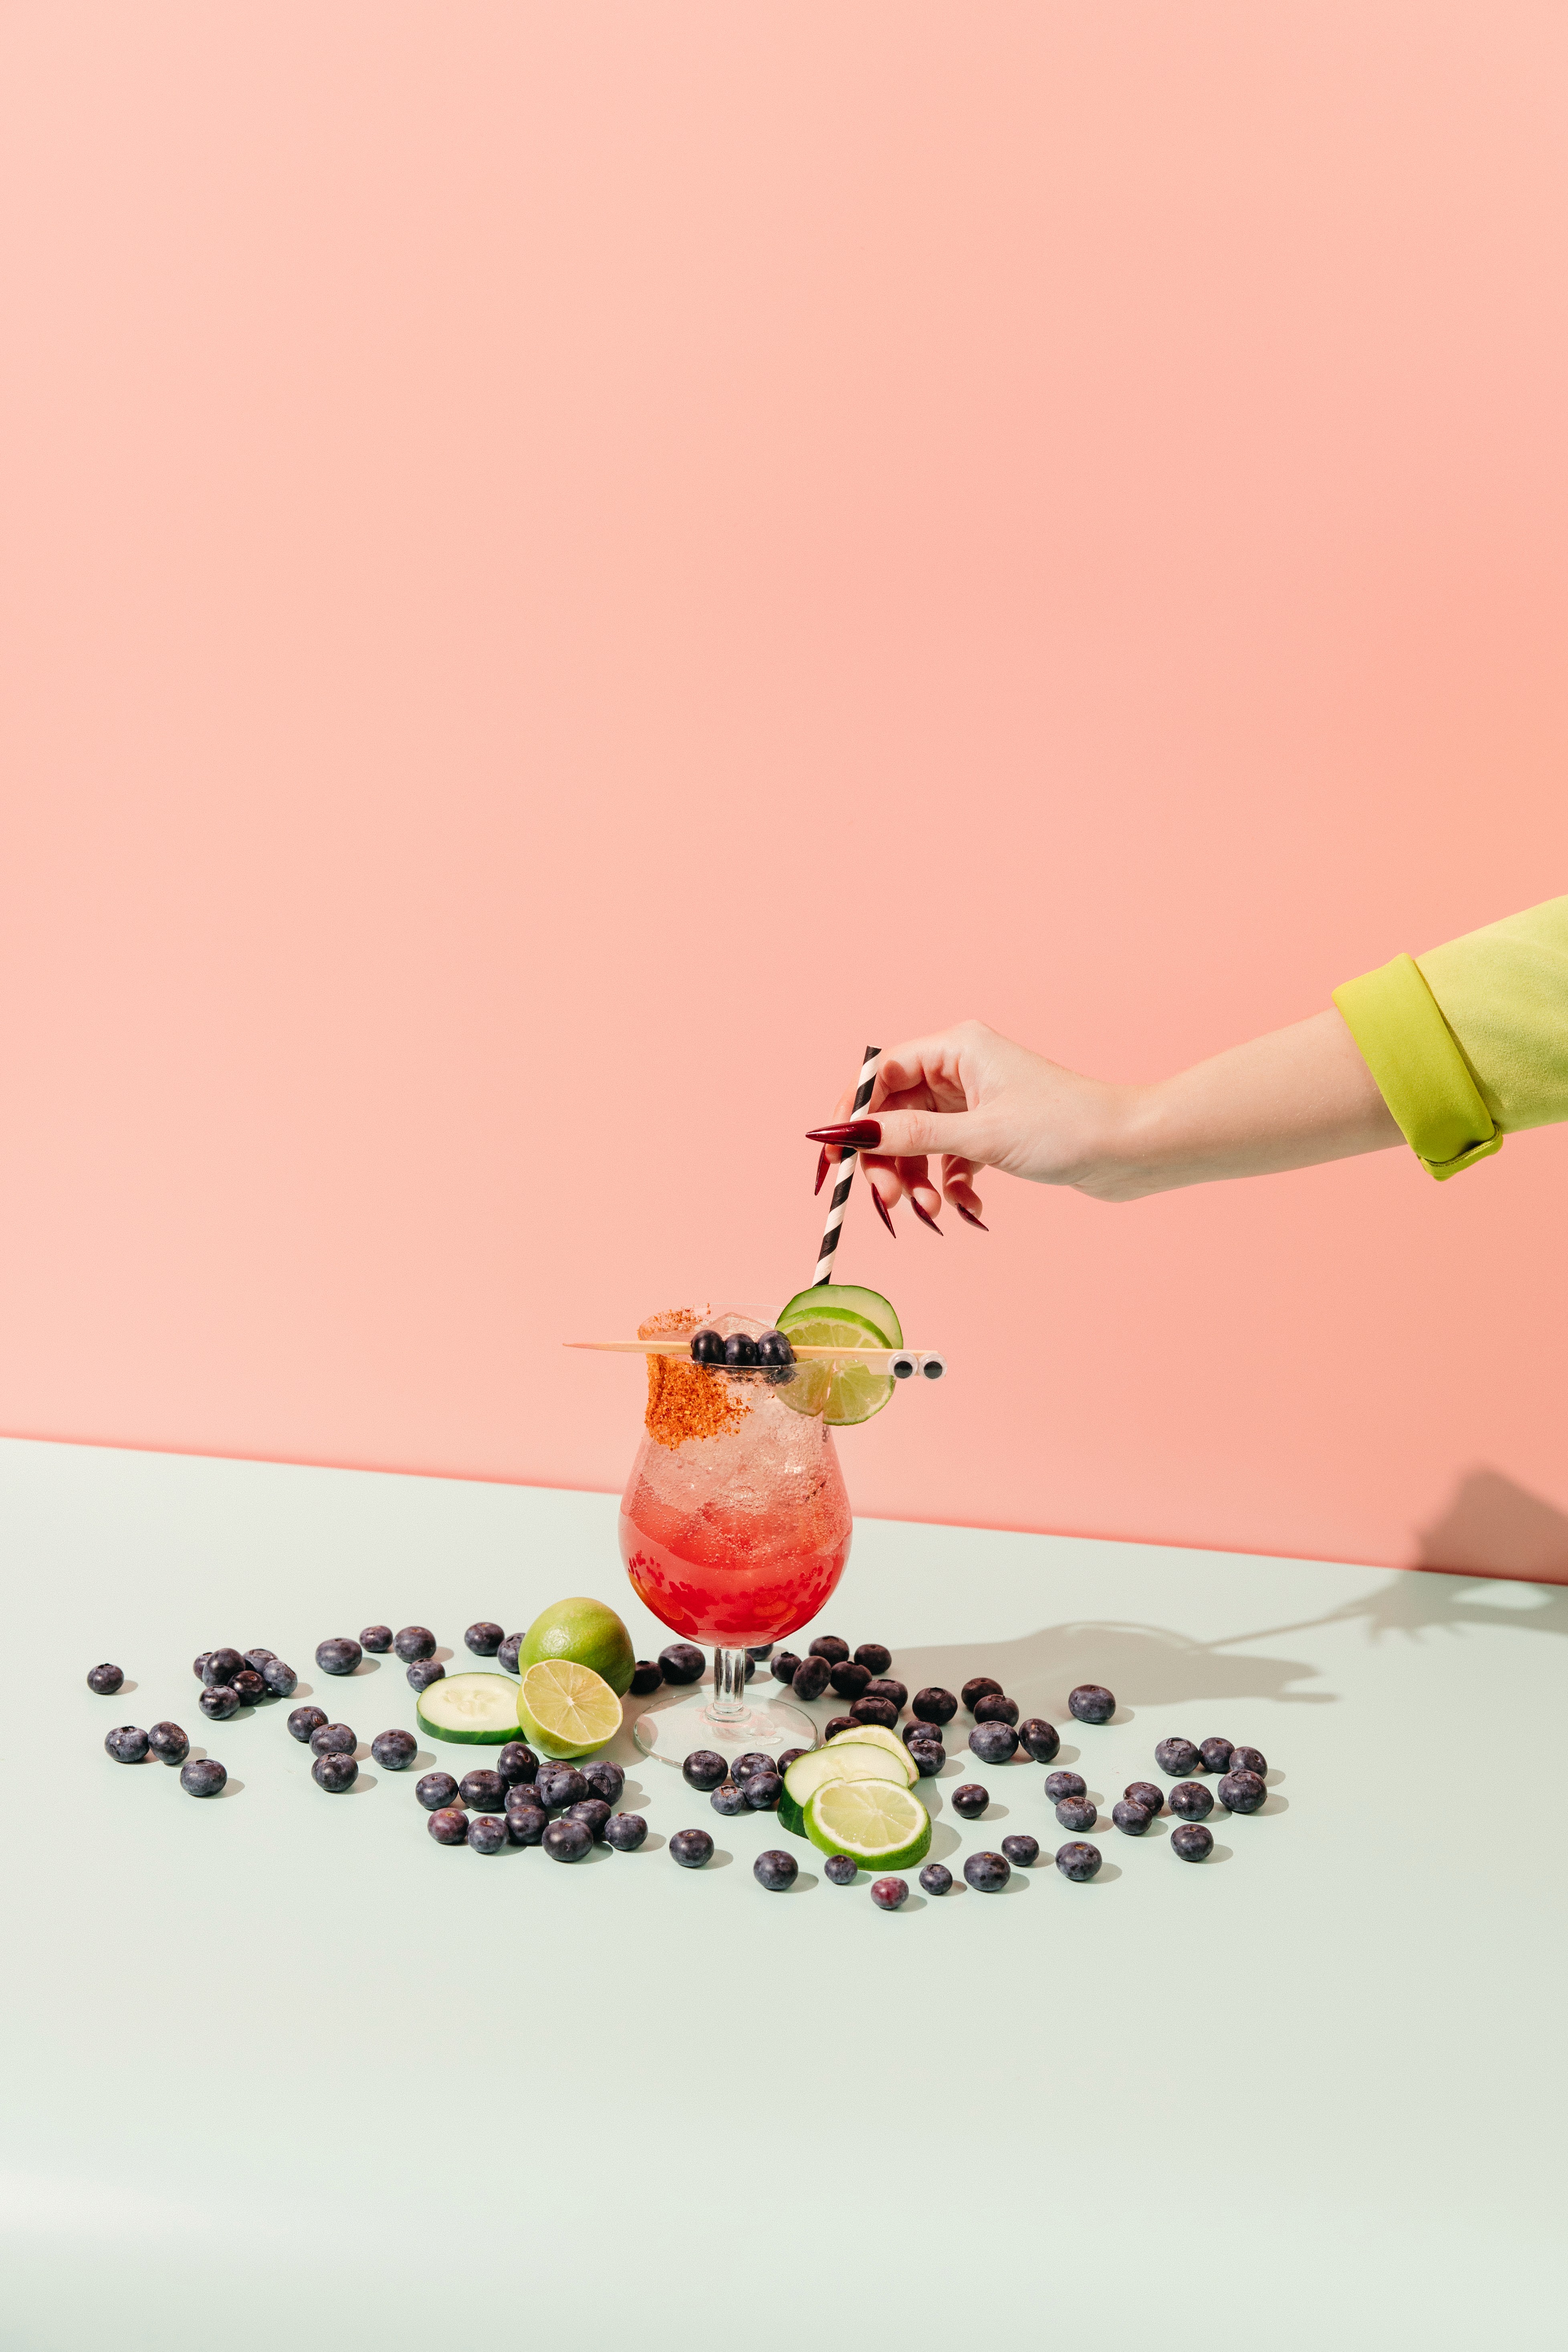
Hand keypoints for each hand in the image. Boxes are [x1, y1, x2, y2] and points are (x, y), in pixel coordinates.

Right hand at [810, 1021, 1133, 1226]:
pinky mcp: (992, 1131)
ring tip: (932, 1211)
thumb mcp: (979, 1135)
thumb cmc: (1066, 1127)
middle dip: (887, 1159)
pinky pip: (947, 1158)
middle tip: (889, 1201)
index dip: (852, 1114)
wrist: (1129, 1150)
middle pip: (895, 1112)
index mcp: (957, 1047)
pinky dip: (948, 1184)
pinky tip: (967, 1206)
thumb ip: (909, 1136)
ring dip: (916, 1179)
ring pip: (919, 1140)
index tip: (835, 1157)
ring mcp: (977, 1100)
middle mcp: (963, 1067)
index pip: (881, 1074)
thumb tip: (847, 1136)